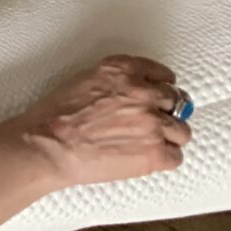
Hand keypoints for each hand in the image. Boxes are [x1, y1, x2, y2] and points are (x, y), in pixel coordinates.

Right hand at [14, 55, 192, 187]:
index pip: (162, 75)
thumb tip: (134, 96)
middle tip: (152, 123)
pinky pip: (175, 157)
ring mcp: (152, 123)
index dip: (161, 88)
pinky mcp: (155, 152)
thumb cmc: (56, 115)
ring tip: (150, 144)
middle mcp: (143, 93)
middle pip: (176, 101)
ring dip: (169, 137)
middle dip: (166, 112)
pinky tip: (145, 159)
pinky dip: (164, 159)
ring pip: (182, 131)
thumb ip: (116, 82)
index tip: (158, 96)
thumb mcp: (85, 80)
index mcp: (124, 70)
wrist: (49, 145)